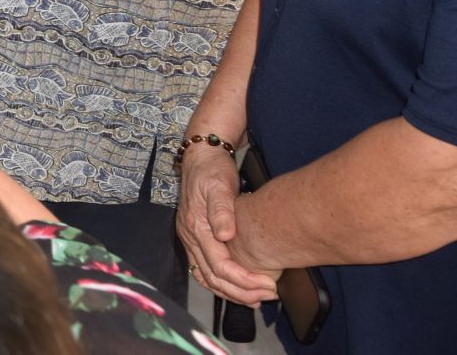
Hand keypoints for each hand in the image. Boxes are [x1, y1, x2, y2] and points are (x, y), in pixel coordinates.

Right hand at [175, 144, 277, 304]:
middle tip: (267, 296)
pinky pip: (205, 270)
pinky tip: (238, 287)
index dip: (243, 281)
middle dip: (240, 292)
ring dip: (231, 292)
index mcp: (195, 227)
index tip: (267, 286)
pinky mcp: (197, 240)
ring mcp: (191, 240)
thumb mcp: (219, 185)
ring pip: (207, 278)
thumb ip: (221, 210)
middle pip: (212, 278)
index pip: (219, 266)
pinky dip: (222, 283)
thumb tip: (224, 234)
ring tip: (255, 298)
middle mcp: (189, 237)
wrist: (202, 158)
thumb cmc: (212, 170)